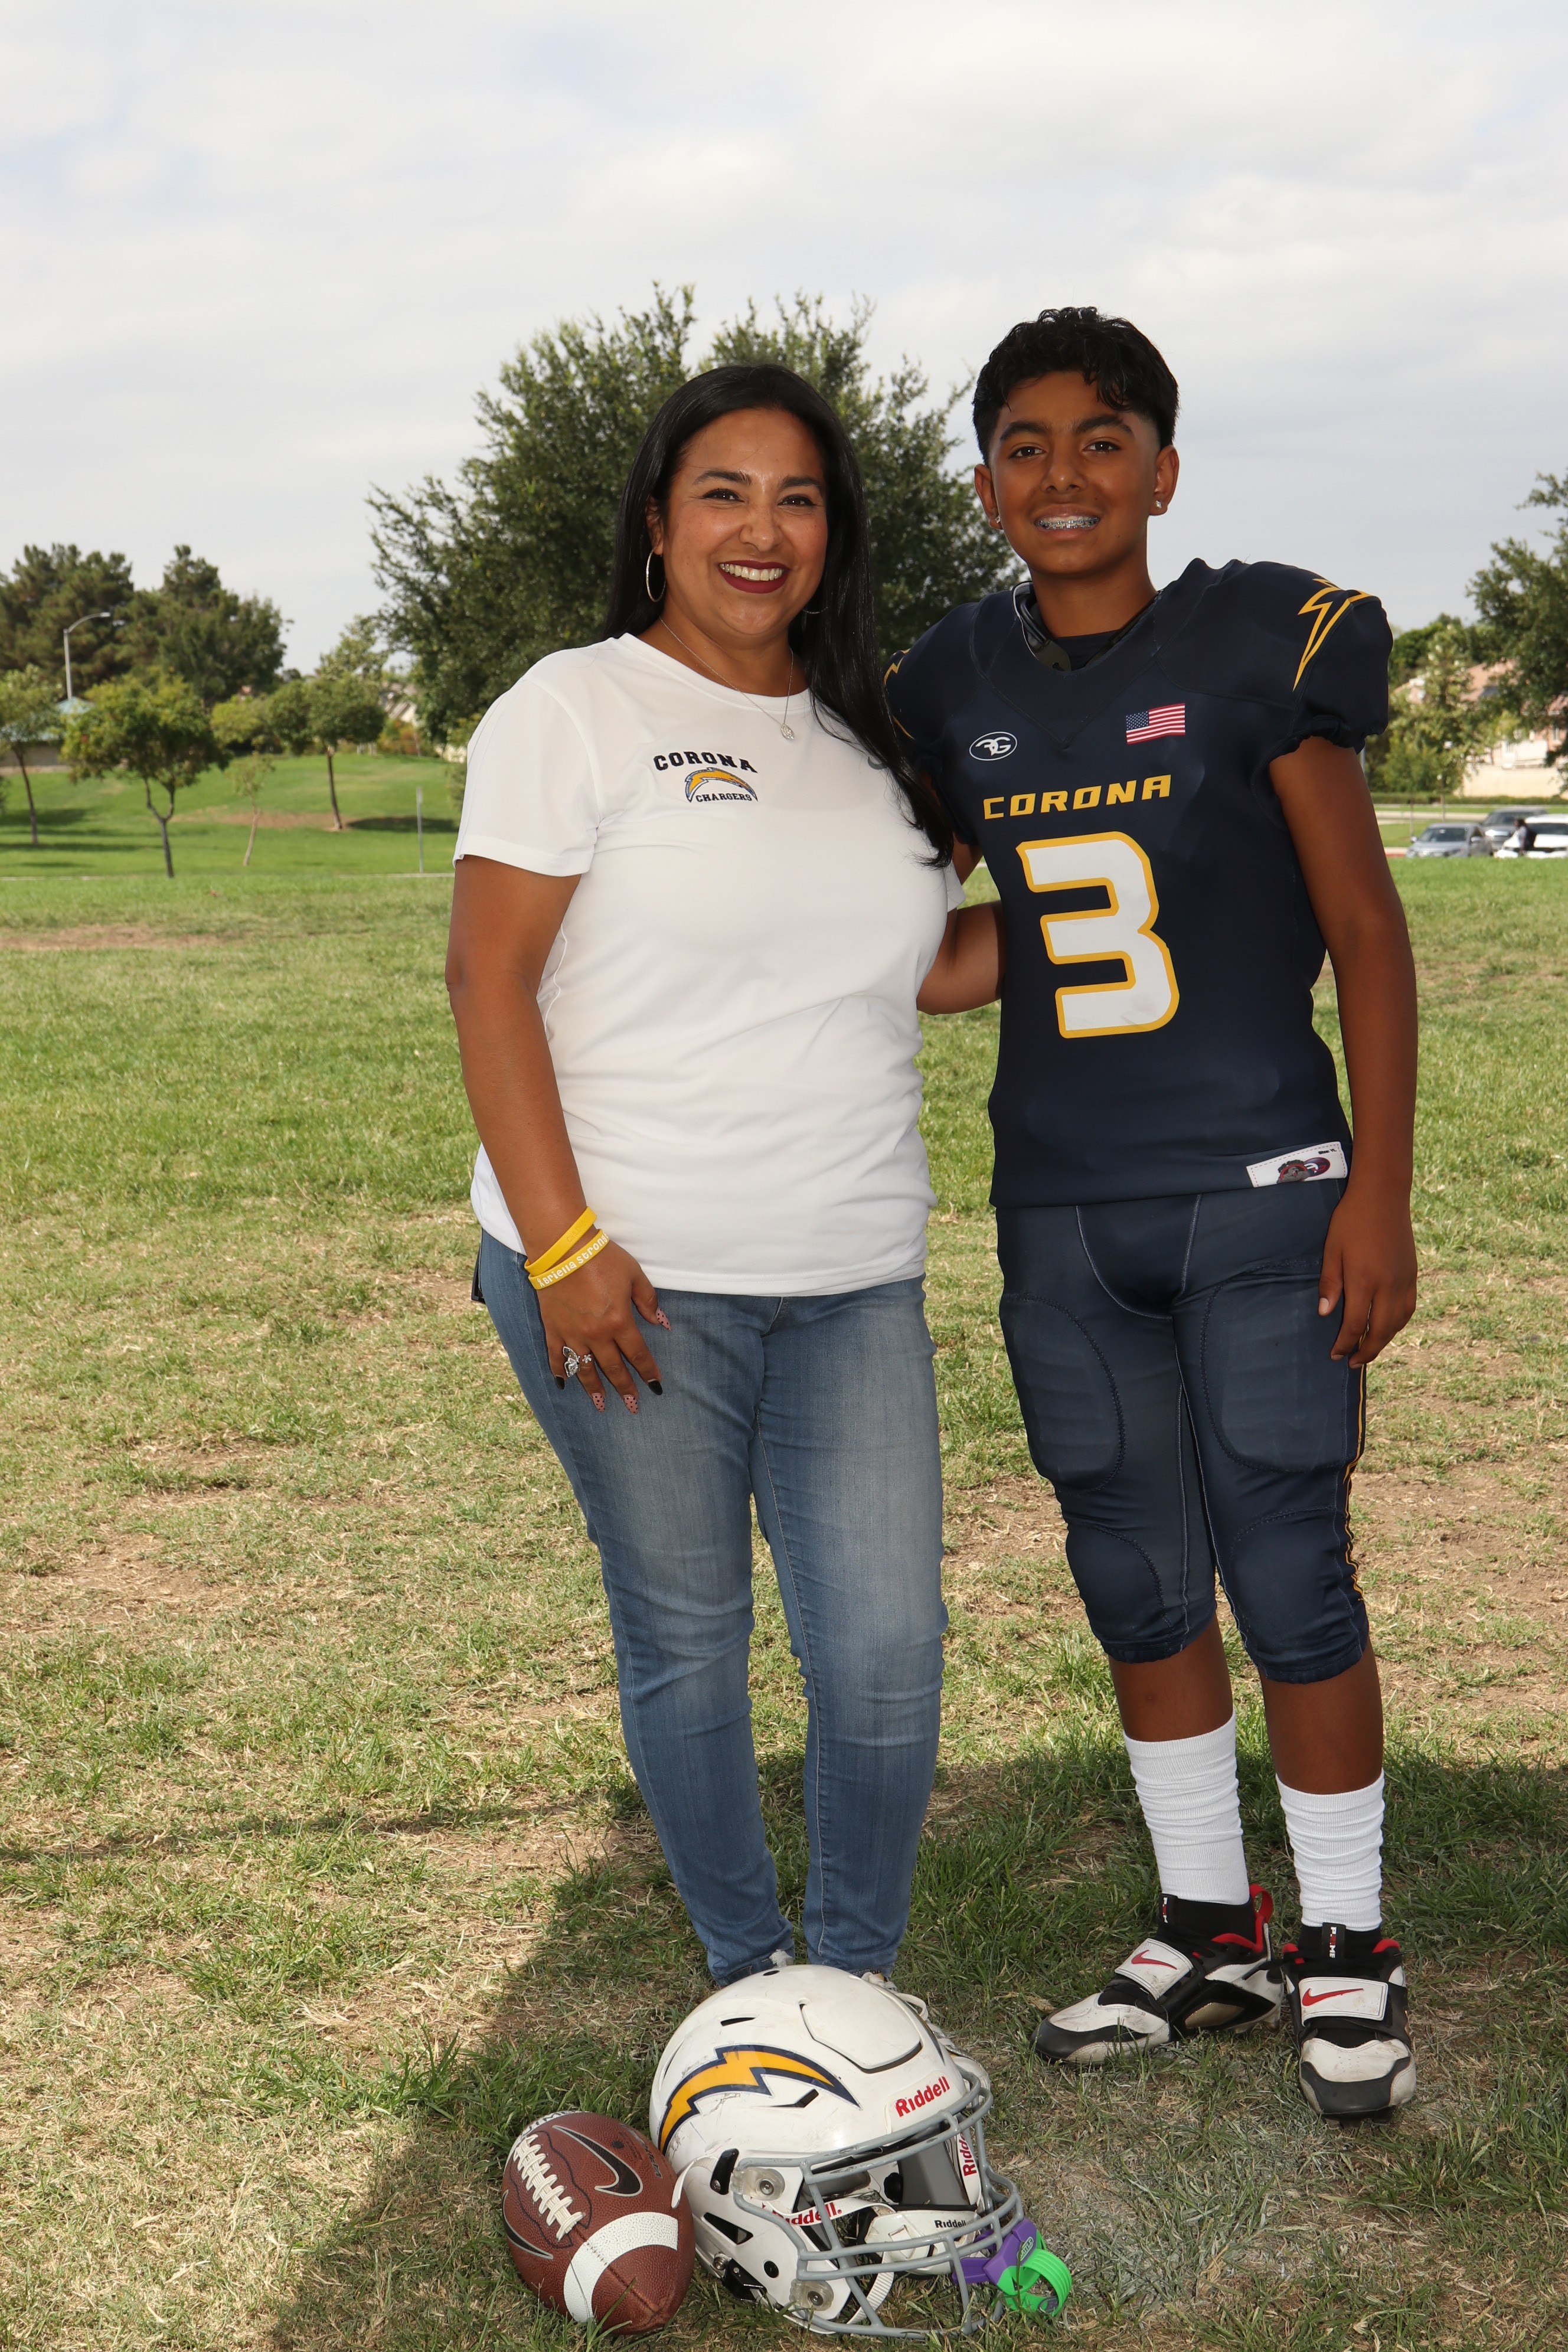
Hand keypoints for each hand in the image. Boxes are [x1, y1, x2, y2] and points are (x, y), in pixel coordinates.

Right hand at [541, 1239, 668, 1411]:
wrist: (563, 1248)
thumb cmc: (602, 1258)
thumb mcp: (634, 1275)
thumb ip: (648, 1301)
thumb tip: (662, 1323)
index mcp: (619, 1321)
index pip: (638, 1354)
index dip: (648, 1371)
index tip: (655, 1387)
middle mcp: (596, 1334)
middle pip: (613, 1368)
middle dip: (625, 1388)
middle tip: (632, 1406)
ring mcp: (572, 1333)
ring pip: (584, 1369)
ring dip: (594, 1389)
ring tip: (600, 1405)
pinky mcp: (553, 1328)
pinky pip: (556, 1356)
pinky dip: (559, 1372)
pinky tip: (562, 1385)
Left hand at [1317, 1180, 1416, 1366]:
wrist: (1383, 1196)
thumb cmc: (1351, 1220)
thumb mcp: (1332, 1250)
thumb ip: (1330, 1284)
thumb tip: (1326, 1314)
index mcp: (1364, 1280)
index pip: (1355, 1324)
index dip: (1344, 1343)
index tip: (1335, 1354)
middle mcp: (1388, 1285)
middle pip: (1380, 1331)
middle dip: (1366, 1351)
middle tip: (1353, 1362)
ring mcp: (1404, 1280)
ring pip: (1397, 1323)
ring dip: (1383, 1341)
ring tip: (1368, 1349)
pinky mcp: (1413, 1274)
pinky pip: (1408, 1308)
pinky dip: (1398, 1324)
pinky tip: (1387, 1327)